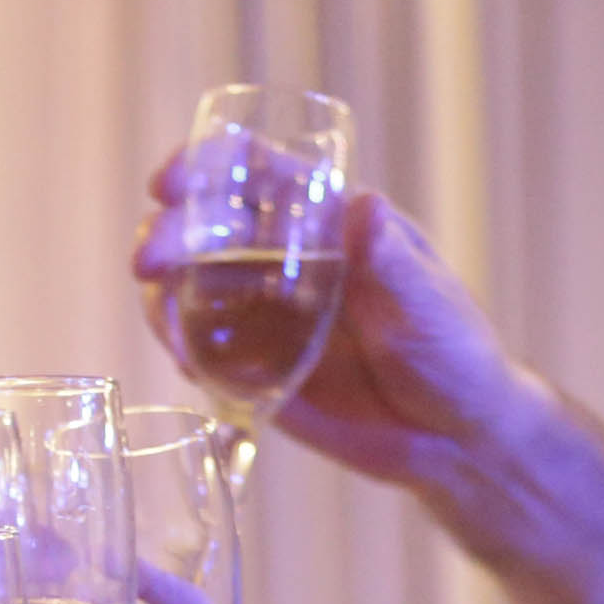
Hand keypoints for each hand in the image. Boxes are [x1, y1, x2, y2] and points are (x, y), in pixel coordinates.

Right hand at [132, 178, 540, 493]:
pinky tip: (182, 355)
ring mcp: (266, 313)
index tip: (171, 183)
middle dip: (169, 234)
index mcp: (329, 220)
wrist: (455, 438)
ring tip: (158, 309)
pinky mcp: (256, 367)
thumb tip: (364, 206)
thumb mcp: (428, 305)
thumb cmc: (454, 353)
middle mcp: (287, 257)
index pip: (256, 172)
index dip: (206, 165)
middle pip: (209, 226)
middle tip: (148, 263)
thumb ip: (393, 264)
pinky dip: (180, 345)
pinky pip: (202, 348)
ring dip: (161, 288)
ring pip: (192, 283)